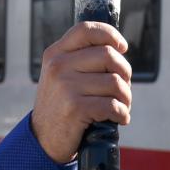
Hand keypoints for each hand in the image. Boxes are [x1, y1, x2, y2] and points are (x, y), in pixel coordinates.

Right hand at [31, 22, 132, 162]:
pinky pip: (112, 105)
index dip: (110, 34)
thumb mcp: (61, 75)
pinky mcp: (75, 108)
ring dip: (126, 97)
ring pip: (115, 82)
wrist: (43, 140)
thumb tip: (118, 49)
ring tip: (121, 106)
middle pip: (108, 55)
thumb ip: (81, 59)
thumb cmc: (61, 106)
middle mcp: (58, 66)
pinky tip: (119, 118)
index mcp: (56, 53)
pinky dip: (122, 113)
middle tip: (123, 88)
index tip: (122, 48)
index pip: (86, 30)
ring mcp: (66, 86)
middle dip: (125, 73)